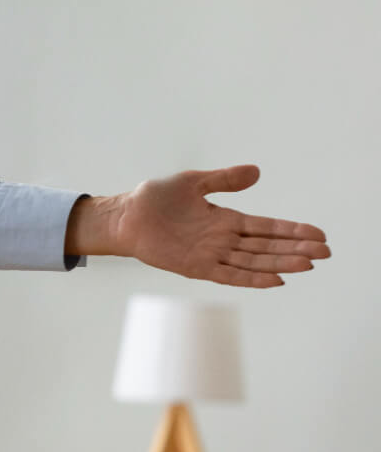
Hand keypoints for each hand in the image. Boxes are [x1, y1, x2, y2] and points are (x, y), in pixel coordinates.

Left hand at [96, 164, 329, 287]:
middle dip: (296, 249)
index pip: (266, 227)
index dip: (292, 230)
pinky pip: (230, 275)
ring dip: (280, 263)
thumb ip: (224, 180)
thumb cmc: (156, 199)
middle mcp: (224, 239)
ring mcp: (212, 255)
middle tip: (326, 252)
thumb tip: (257, 172)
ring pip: (254, 262)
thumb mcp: (193, 182)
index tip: (318, 234)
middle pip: (267, 246)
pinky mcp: (197, 267)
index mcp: (225, 219)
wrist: (126, 216)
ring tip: (308, 264)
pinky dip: (252, 278)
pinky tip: (276, 279)